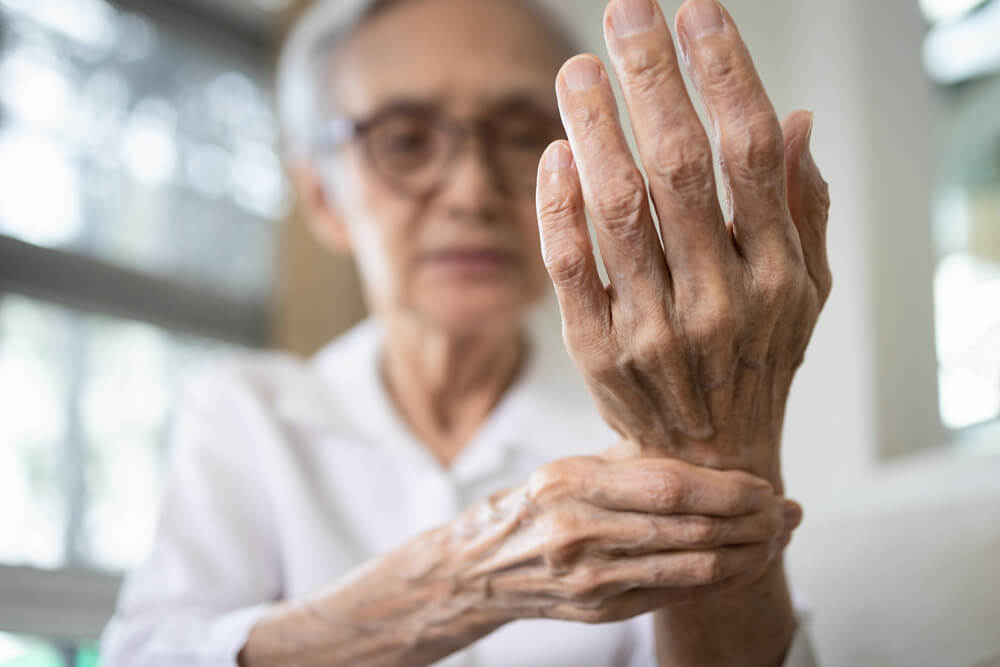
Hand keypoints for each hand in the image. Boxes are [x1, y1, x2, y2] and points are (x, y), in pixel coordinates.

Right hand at [447, 448, 800, 623]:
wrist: (486, 566)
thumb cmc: (537, 506)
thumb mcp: (574, 467)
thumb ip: (635, 459)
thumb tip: (716, 453)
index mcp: (570, 482)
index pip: (670, 485)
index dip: (728, 488)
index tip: (764, 484)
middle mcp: (578, 531)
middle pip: (691, 528)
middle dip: (754, 521)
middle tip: (788, 511)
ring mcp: (590, 578)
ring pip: (695, 567)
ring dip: (750, 553)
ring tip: (779, 537)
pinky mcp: (602, 611)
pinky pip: (679, 594)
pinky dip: (723, 579)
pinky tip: (746, 563)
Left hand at [535, 0, 830, 488]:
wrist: (707, 463)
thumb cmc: (756, 364)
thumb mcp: (805, 294)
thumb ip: (803, 208)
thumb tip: (797, 119)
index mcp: (778, 274)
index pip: (751, 153)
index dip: (725, 74)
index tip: (698, 13)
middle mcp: (720, 298)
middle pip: (681, 166)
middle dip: (653, 79)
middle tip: (627, 12)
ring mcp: (656, 329)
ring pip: (620, 210)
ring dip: (596, 129)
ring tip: (578, 70)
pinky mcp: (599, 352)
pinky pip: (572, 270)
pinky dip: (559, 210)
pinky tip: (554, 154)